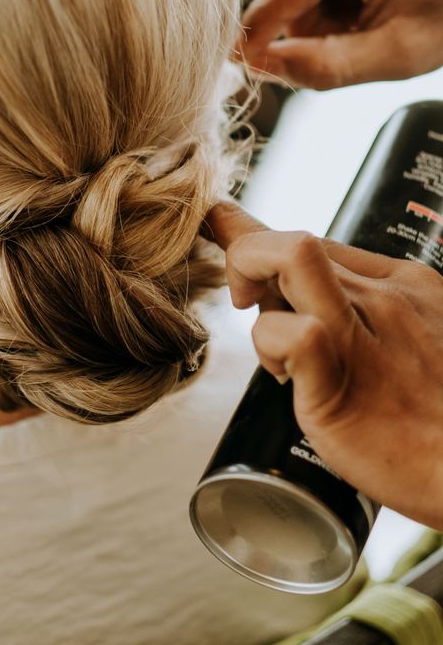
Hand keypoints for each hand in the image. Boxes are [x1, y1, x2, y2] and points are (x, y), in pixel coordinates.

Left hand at [205, 201, 442, 527]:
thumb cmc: (440, 421)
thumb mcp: (417, 343)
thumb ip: (369, 316)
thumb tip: (302, 306)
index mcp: (402, 286)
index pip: (318, 242)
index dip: (262, 237)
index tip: (224, 224)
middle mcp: (384, 298)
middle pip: (294, 238)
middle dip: (244, 251)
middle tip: (241, 297)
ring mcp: (364, 337)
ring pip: (290, 257)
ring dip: (247, 277)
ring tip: (262, 333)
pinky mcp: (341, 386)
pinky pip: (295, 334)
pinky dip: (269, 342)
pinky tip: (281, 374)